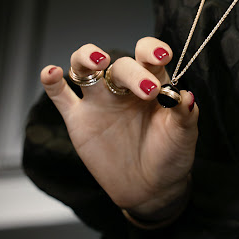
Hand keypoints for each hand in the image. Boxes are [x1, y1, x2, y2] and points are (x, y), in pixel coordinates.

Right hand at [40, 37, 197, 219]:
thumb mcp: (184, 135)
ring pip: (85, 67)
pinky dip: (52, 82)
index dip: (153, 50)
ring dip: (86, 57)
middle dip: (133, 73)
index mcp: (152, 83)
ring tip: (97, 60)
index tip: (163, 57)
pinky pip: (60, 96)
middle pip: (121, 65)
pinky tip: (51, 73)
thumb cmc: (171, 156)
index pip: (148, 55)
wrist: (150, 188)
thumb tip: (187, 96)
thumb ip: (185, 114)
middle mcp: (124, 87)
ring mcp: (99, 101)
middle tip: (148, 91)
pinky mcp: (78, 119)